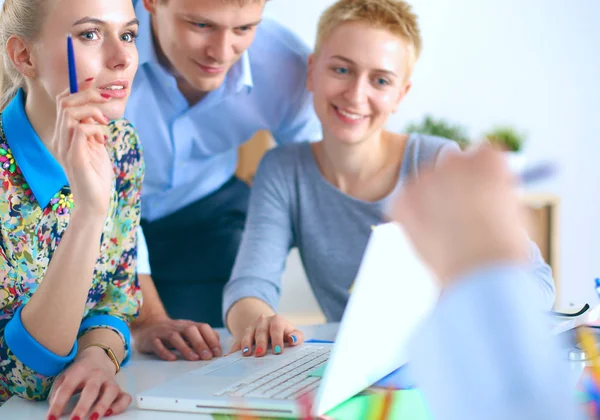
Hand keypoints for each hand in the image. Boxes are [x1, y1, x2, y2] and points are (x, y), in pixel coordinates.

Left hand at [47, 346, 130, 419]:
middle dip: (83, 406)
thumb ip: (57, 393)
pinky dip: (120, 406)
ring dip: (102, 405)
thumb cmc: (78, 373)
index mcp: (79, 371)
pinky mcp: (119, 388)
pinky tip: (110, 413)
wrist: (98, 358)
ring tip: (93, 418)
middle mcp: (96, 375)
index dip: (58, 404)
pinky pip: (124, 397)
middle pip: (91, 389)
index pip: (67, 388)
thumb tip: (55, 412)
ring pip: (110, 391)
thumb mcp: (64, 377)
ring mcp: (109, 381)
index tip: (51, 419)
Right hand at [52, 78, 113, 216]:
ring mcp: (65, 148)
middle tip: (106, 100)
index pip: (63, 102)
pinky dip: (94, 128)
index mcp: (64, 135)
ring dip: (92, 111)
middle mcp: (60, 139)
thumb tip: (96, 109)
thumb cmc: (97, 176)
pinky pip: (79, 130)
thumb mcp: (96, 146)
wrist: (95, 202)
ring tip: (105, 123)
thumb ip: (93, 128)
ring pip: (69, 113)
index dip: (79, 90)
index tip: (99, 87)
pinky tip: (102, 140)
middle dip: (87, 95)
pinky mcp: (74, 158)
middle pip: (64, 102)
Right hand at [133, 316, 221, 360]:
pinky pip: (157, 344)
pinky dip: (165, 351)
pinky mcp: (151, 339)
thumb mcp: (189, 332)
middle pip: (190, 330)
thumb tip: (217, 348)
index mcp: (188, 325)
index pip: (203, 327)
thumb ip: (203, 338)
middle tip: (207, 356)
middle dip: (200, 343)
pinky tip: (172, 359)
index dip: (211, 339)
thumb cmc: (173, 332)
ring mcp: (163, 331)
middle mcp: (177, 326)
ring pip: (174, 336)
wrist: (148, 324)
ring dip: (185, 348)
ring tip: (194, 358)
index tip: (217, 352)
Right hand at [228, 314, 303, 356]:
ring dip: (246, 344)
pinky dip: (233, 349)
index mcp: (277, 320)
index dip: (277, 339)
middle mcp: (263, 321)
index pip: (277, 328)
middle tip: (260, 354)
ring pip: (247, 333)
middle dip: (261, 342)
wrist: (270, 327)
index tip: (278, 351)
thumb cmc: (285, 334)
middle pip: (261, 331)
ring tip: (246, 354)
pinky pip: (237, 341)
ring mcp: (251, 327)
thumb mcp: (293, 333)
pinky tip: (229, 356)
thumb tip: (293, 340)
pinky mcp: (243, 335)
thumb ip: (297, 336)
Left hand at [389, 145, 528, 284]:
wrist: (479, 273)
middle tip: (459, 213)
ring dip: (431, 199)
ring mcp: (427, 179)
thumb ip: (497, 193)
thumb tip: (484, 193)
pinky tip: (427, 234)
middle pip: (453, 164)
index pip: (483, 154)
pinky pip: (405, 200)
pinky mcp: (404, 199)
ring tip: (445, 231)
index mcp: (488, 160)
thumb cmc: (504, 249)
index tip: (485, 194)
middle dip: (455, 183)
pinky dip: (412, 215)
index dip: (485, 176)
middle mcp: (457, 162)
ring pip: (426, 182)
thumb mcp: (513, 211)